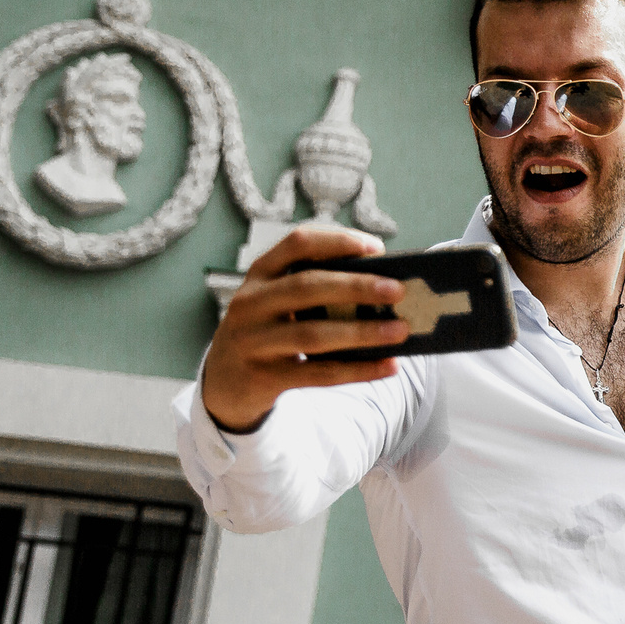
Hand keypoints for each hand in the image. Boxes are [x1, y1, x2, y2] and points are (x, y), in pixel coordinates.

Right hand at [199, 225, 412, 432]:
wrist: (224, 382)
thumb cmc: (268, 330)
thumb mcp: (277, 301)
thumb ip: (317, 290)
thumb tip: (385, 288)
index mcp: (260, 275)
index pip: (297, 244)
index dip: (338, 242)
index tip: (377, 248)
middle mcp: (250, 303)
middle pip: (306, 287)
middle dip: (356, 286)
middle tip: (398, 290)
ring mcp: (253, 342)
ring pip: (313, 335)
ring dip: (362, 332)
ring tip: (400, 330)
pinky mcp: (264, 377)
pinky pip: (318, 373)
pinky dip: (357, 370)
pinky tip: (388, 366)